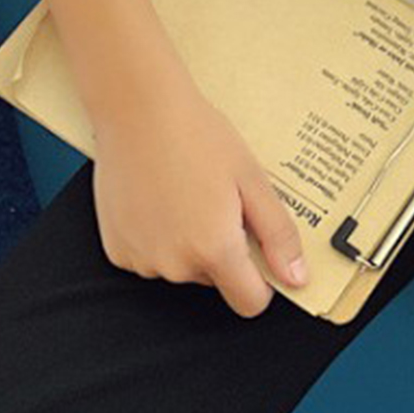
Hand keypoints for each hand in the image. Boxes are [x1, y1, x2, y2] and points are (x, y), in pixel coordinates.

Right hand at [92, 75, 309, 317]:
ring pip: (182, 266)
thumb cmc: (199, 137)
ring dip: (190, 241)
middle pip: (215, 278)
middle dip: (223, 247)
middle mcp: (174, 266)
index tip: (259, 250)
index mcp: (213, 250)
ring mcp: (141, 260)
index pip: (249, 302)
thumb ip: (278, 235)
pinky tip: (160, 197)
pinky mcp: (117, 250)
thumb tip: (297, 278)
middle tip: (219, 198)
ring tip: (187, 191)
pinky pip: (151, 256)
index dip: (262, 281)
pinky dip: (160, 236)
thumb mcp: (252, 180)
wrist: (139, 110)